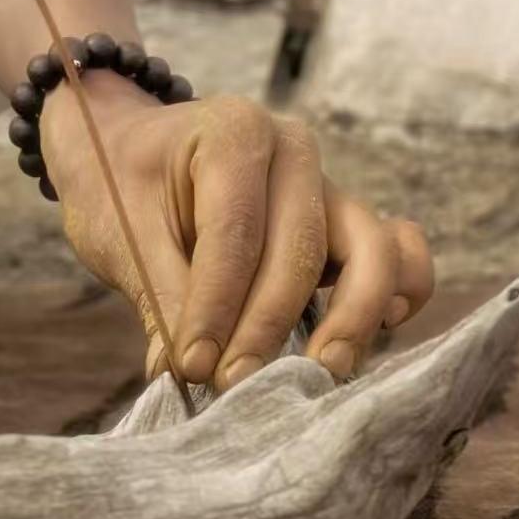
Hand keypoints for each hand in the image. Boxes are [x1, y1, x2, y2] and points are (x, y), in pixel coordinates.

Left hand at [40, 71, 433, 389]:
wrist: (127, 151)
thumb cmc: (121, 184)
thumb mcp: (121, 233)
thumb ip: (160, 297)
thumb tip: (186, 371)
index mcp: (234, 132)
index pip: (236, 231)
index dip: (217, 306)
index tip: (193, 365)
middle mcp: (294, 151)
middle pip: (303, 247)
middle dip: (268, 325)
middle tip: (234, 385)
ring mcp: (328, 186)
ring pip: (371, 251)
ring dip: (351, 318)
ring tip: (317, 371)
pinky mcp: (345, 224)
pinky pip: (396, 253)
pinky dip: (396, 293)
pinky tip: (369, 335)